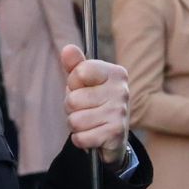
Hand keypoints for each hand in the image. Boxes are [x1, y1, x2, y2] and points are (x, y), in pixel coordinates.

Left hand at [60, 45, 128, 163]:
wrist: (113, 135)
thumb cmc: (95, 102)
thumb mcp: (84, 81)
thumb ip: (75, 64)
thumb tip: (67, 49)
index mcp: (115, 73)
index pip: (79, 72)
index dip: (73, 83)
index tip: (83, 88)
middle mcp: (121, 91)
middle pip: (73, 99)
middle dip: (72, 108)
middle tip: (85, 109)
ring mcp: (119, 113)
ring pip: (75, 120)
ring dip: (75, 124)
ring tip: (89, 122)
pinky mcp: (115, 134)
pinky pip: (80, 138)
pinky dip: (80, 139)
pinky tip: (91, 135)